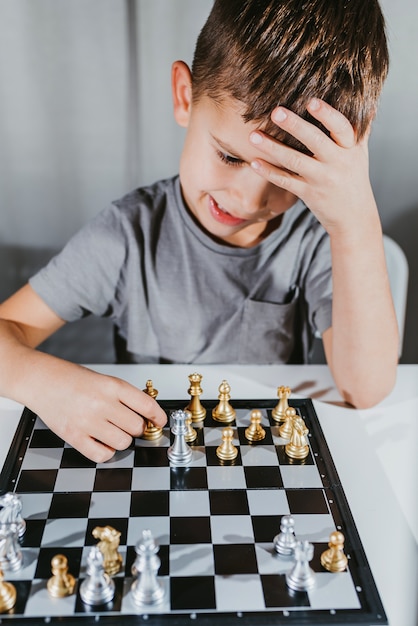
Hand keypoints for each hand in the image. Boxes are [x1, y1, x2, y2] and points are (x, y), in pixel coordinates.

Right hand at [29, 360, 166, 461]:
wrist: (42, 381)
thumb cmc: (72, 379)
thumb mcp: (104, 380)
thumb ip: (124, 396)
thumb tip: (147, 415)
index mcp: (112, 386)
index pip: (147, 405)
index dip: (158, 416)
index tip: (159, 421)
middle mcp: (101, 403)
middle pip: (137, 427)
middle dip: (137, 428)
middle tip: (130, 425)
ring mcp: (87, 421)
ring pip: (123, 443)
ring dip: (122, 440)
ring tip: (113, 431)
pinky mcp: (74, 436)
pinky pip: (102, 455)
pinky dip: (107, 452)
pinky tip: (102, 442)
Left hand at [249, 98, 377, 236]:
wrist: (354, 217)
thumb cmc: (354, 179)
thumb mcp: (360, 154)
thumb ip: (359, 130)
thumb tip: (368, 101)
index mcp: (351, 149)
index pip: (341, 127)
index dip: (327, 115)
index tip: (311, 102)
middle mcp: (337, 163)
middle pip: (315, 141)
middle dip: (295, 126)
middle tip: (275, 112)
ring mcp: (321, 179)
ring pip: (295, 161)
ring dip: (273, 148)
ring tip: (254, 136)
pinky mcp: (308, 194)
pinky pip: (286, 181)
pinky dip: (269, 172)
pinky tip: (254, 163)